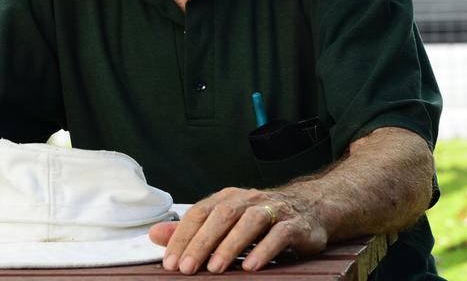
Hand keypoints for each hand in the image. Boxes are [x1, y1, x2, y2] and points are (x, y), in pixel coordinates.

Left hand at [150, 187, 327, 273]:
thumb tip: (155, 235)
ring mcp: (272, 209)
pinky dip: (264, 250)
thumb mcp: (225, 223)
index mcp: (227, 198)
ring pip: (248, 223)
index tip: (170, 261)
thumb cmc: (262, 219)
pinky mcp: (295, 224)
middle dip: (200, 243)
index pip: (198, 214)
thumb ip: (192, 230)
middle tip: (186, 268)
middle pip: (220, 217)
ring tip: (214, 268)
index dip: (182, 237)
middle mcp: (247, 199)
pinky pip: (278, 234)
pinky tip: (251, 266)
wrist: (312, 209)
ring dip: (229, 246)